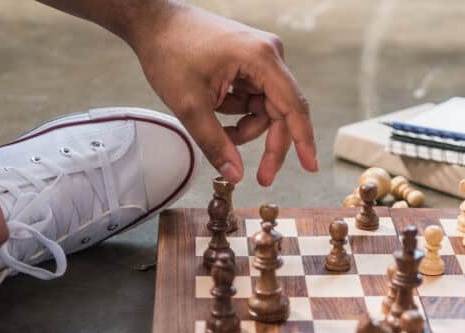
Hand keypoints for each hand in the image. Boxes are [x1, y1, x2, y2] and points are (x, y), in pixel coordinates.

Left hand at [127, 4, 317, 185]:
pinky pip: (254, 98)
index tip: (311, 167)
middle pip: (281, 112)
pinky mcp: (250, 62)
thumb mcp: (189, 106)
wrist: (153, 22)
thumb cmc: (169, 52)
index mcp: (261, 58)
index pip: (293, 106)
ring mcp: (260, 57)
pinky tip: (215, 111)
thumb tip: (236, 176)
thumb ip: (215, 143)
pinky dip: (238, 114)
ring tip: (218, 132)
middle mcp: (269, 55)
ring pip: (266, 109)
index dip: (303, 140)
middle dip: (268, 144)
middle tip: (262, 177)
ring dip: (246, 128)